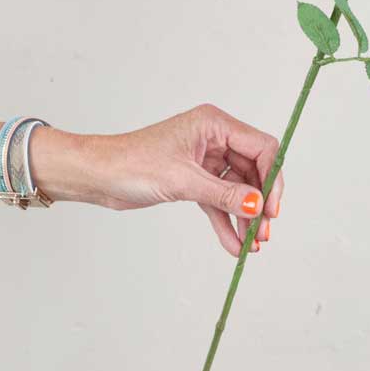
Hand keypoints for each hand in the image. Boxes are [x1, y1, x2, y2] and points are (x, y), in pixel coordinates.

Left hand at [37, 104, 283, 255]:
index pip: (261, 147)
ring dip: (245, 217)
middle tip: (264, 233)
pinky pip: (219, 201)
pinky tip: (233, 245)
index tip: (271, 209)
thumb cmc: (131, 163)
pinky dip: (226, 222)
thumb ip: (223, 194)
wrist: (98, 175)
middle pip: (253, 171)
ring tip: (251, 245)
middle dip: (260, 203)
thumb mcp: (182, 181)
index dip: (272, 178)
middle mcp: (214, 139)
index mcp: (214, 124)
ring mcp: (206, 160)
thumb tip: (257, 205)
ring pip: (238, 190)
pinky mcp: (194, 179)